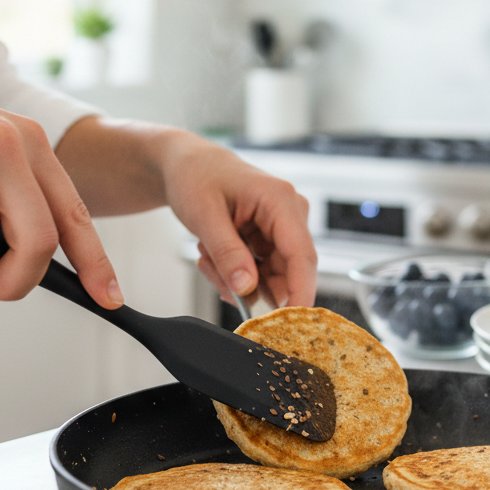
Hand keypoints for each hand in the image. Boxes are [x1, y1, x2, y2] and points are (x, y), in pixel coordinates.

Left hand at [157, 135, 316, 309]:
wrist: (186, 164)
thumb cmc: (196, 175)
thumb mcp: (204, 215)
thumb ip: (228, 253)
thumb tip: (247, 288)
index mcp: (280, 200)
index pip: (302, 256)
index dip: (301, 293)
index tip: (291, 325)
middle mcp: (289, 213)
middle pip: (288, 272)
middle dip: (252, 286)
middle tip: (216, 278)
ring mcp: (282, 227)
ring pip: (271, 276)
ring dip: (237, 279)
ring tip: (208, 257)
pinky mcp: (271, 238)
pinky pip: (260, 271)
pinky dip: (235, 273)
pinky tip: (213, 256)